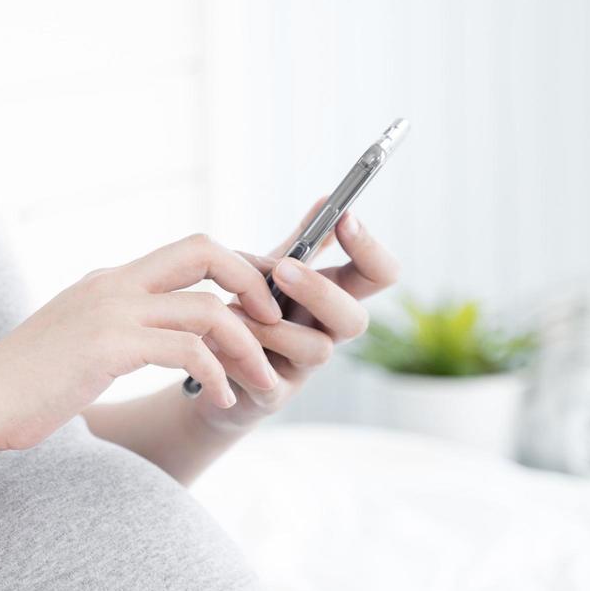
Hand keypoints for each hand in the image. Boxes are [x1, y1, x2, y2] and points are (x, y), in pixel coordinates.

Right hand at [0, 233, 282, 454]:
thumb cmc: (24, 386)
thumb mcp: (77, 343)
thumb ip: (115, 330)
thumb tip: (152, 342)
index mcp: (110, 279)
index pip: (190, 250)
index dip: (237, 269)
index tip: (262, 305)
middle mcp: (114, 283)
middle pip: (205, 250)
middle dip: (253, 283)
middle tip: (275, 325)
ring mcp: (110, 311)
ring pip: (207, 308)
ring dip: (247, 346)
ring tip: (263, 380)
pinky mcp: (108, 347)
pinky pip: (187, 350)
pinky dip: (217, 375)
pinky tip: (221, 398)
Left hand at [186, 196, 401, 435]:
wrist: (211, 368)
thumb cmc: (252, 312)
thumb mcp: (273, 272)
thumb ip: (302, 241)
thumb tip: (330, 196)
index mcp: (334, 297)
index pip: (378, 275)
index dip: (370, 248)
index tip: (345, 218)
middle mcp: (326, 333)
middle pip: (356, 319)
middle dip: (321, 291)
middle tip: (283, 269)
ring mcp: (303, 367)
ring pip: (317, 351)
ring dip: (274, 327)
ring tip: (232, 310)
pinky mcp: (272, 394)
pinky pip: (268, 381)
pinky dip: (240, 356)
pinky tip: (215, 339)